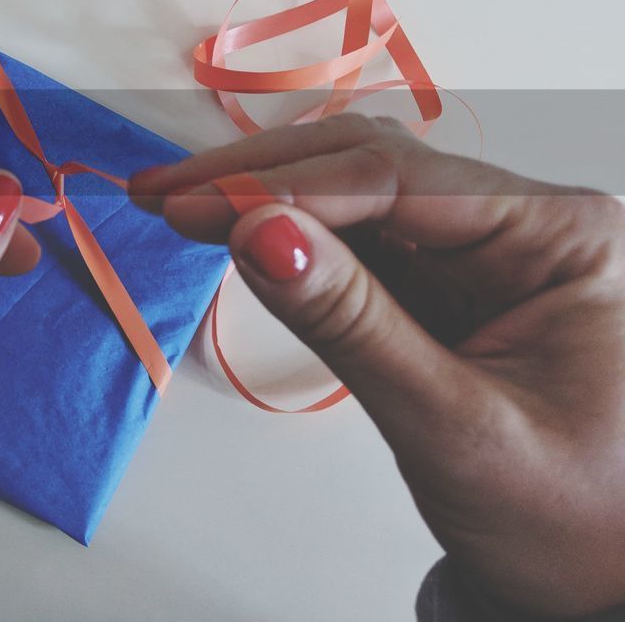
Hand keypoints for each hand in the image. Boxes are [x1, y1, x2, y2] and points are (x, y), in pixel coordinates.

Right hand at [131, 114, 624, 617]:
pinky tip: (227, 227)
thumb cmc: (564, 519)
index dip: (285, 188)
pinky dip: (283, 232)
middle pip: (369, 165)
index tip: (193, 207)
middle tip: (163, 194)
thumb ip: (353, 325)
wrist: (591, 584)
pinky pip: (352, 237)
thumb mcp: (456, 427)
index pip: (400, 182)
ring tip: (175, 203)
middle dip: (259, 176)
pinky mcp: (439, 280)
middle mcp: (520, 222)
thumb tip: (257, 234)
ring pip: (350, 190)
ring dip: (260, 194)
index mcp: (560, 236)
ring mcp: (476, 248)